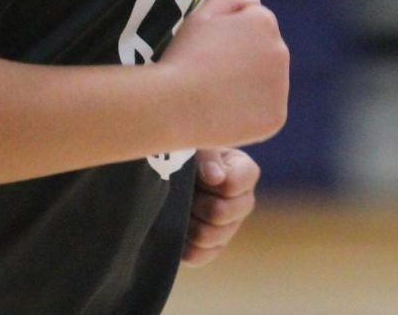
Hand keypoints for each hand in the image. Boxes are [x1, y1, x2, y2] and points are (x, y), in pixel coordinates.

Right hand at [161, 0, 289, 148]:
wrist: (177, 104)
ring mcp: (282, 87)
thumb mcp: (200, 15)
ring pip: (266, 78)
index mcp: (263, 22)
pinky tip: (225, 108)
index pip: (253, 19)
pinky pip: (265, 108)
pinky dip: (249, 108)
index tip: (208, 44)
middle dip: (244, 54)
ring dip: (248, 80)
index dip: (227, 30)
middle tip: (211, 67)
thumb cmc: (185, 54)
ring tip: (217, 89)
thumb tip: (254, 1)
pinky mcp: (277, 116)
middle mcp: (281, 52)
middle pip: (264, 49)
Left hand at [181, 148, 259, 266]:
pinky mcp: (209, 248)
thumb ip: (206, 156)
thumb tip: (216, 178)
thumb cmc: (176, 148)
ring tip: (175, 203)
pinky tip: (174, 224)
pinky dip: (182, 242)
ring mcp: (228, 227)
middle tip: (180, 188)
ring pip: (209, 236)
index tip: (198, 174)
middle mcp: (242, 200)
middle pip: (221, 213)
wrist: (155, 168)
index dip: (211, 181)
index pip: (234, 184)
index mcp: (243, 170)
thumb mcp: (191, 143)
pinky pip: (198, 254)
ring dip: (186, 220)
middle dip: (195, 201)